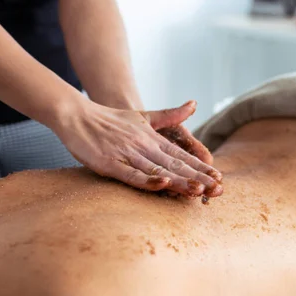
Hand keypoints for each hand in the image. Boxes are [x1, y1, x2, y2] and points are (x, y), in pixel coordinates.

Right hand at [53, 100, 222, 198]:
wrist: (76, 115)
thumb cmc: (109, 118)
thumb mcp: (143, 115)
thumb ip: (169, 114)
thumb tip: (194, 104)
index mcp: (152, 138)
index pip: (181, 155)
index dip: (200, 167)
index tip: (219, 178)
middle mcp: (143, 146)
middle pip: (174, 165)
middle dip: (197, 178)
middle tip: (217, 190)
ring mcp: (127, 154)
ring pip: (157, 170)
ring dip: (179, 181)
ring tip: (199, 191)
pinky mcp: (110, 163)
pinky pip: (131, 174)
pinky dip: (147, 179)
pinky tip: (163, 184)